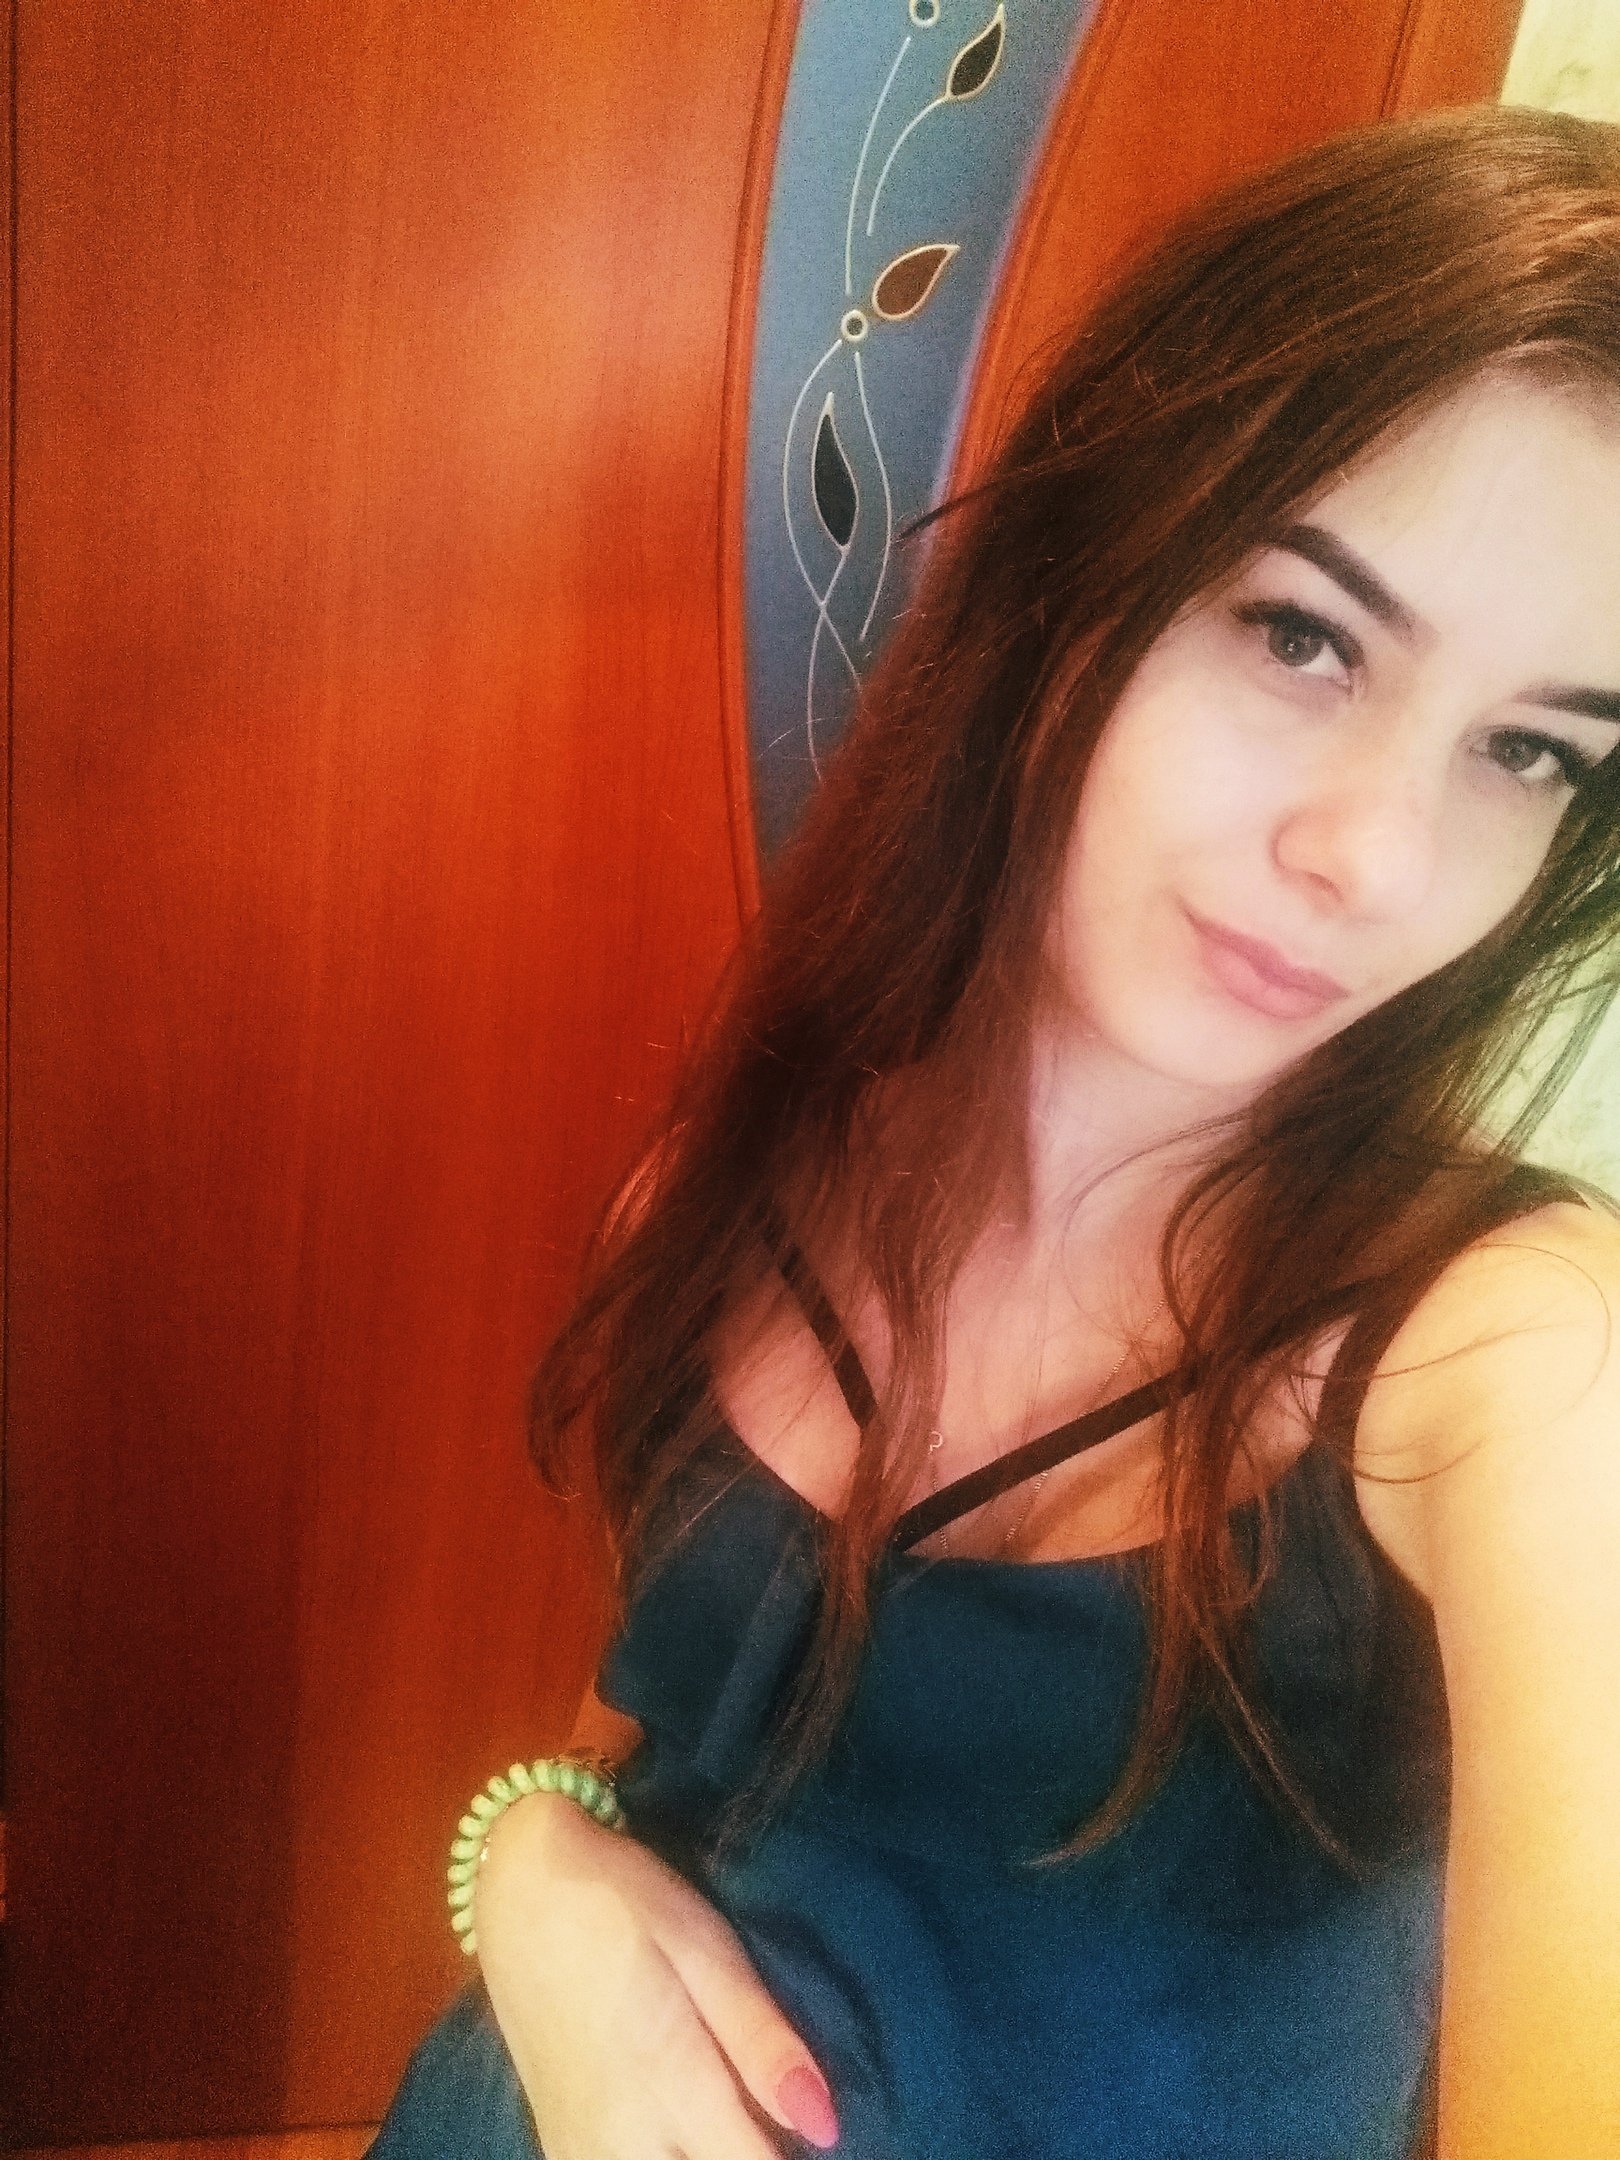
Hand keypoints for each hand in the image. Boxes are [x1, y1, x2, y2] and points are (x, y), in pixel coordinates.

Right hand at [475, 1791, 839, 2158]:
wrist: (518, 1886)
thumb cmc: (624, 1901)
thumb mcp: (705, 1947)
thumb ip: (760, 2041)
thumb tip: (825, 2126)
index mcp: (668, 2084)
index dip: (795, 2156)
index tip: (821, 2135)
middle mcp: (618, 2141)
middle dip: (749, 2155)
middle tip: (772, 2113)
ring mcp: (579, 2152)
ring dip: (706, 2156)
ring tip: (737, 2115)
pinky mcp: (557, 2147)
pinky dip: (667, 2157)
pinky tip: (686, 2128)